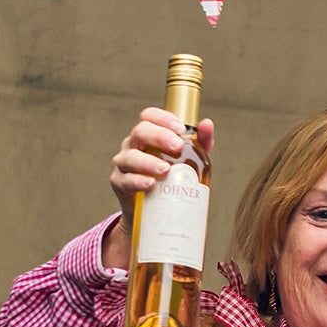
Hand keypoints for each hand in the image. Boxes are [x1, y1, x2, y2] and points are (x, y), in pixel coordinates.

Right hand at [99, 108, 214, 268]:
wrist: (152, 210)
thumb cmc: (169, 177)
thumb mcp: (187, 158)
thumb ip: (199, 141)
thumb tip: (207, 124)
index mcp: (147, 135)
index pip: (149, 116)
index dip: (163, 118)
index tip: (180, 128)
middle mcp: (132, 145)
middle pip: (140, 132)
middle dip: (160, 137)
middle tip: (178, 147)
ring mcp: (123, 164)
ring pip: (131, 157)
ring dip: (149, 162)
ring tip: (165, 170)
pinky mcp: (119, 183)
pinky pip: (126, 180)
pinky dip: (138, 181)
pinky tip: (151, 184)